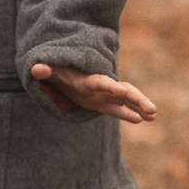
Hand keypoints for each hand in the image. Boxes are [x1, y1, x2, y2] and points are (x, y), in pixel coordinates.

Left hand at [30, 63, 157, 124]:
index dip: (111, 87)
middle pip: (122, 92)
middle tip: (152, 109)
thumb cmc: (57, 70)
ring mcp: (104, 95)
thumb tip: (36, 69)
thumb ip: (45, 70)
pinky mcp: (101, 104)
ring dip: (139, 107)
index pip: (101, 82)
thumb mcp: (50, 70)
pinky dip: (129, 115)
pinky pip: (117, 110)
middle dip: (136, 100)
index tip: (123, 90)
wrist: (61, 72)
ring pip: (125, 101)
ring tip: (153, 115)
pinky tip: (143, 120)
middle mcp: (100, 87)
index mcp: (87, 79)